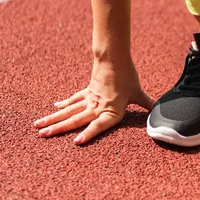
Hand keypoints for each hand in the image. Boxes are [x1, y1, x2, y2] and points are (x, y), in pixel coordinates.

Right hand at [34, 59, 153, 144]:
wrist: (114, 58)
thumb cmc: (128, 76)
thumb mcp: (138, 93)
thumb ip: (148, 104)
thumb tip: (161, 112)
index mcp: (111, 110)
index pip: (99, 125)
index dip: (89, 134)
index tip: (76, 142)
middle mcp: (97, 107)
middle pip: (76, 119)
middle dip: (59, 129)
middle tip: (43, 136)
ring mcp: (89, 99)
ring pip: (69, 111)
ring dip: (53, 119)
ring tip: (38, 127)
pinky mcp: (87, 92)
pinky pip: (73, 100)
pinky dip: (63, 105)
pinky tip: (54, 109)